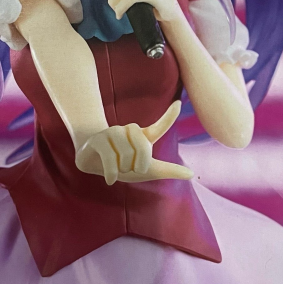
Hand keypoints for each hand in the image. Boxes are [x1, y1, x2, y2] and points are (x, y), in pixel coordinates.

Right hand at [75, 101, 192, 184]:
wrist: (90, 163)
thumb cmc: (121, 164)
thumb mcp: (145, 170)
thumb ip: (167, 170)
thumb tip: (192, 174)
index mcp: (142, 137)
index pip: (158, 127)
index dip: (168, 116)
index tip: (178, 104)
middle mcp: (128, 131)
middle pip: (143, 145)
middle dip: (139, 164)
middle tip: (130, 170)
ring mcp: (112, 132)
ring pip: (126, 152)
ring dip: (123, 168)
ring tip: (118, 171)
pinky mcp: (98, 139)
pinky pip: (110, 157)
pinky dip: (112, 173)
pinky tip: (111, 180)